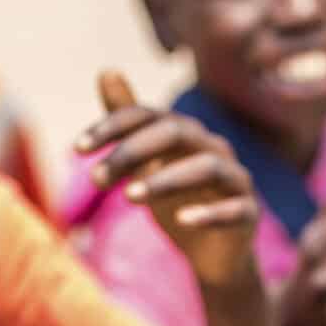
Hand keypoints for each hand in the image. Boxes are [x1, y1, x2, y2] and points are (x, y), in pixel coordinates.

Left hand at [77, 72, 259, 294]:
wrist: (214, 254)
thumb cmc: (177, 202)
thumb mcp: (146, 163)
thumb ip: (129, 123)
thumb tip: (106, 70)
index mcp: (185, 133)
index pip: (147, 115)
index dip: (112, 127)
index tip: (77, 149)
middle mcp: (212, 148)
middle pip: (175, 133)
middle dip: (132, 151)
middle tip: (95, 179)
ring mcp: (235, 179)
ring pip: (205, 168)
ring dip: (165, 180)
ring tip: (129, 198)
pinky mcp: (249, 214)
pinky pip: (234, 208)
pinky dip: (210, 213)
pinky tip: (182, 221)